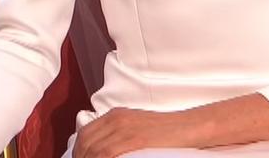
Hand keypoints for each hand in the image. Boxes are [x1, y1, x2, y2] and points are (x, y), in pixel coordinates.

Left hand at [72, 108, 201, 157]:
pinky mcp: (134, 138)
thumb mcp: (138, 129)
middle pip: (85, 141)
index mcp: (116, 116)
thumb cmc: (168, 133)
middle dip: (80, 157)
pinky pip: (106, 153)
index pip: (86, 134)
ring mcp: (124, 127)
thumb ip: (120, 137)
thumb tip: (106, 152)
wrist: (190, 126)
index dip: (79, 151)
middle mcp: (116, 119)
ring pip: (93, 148)